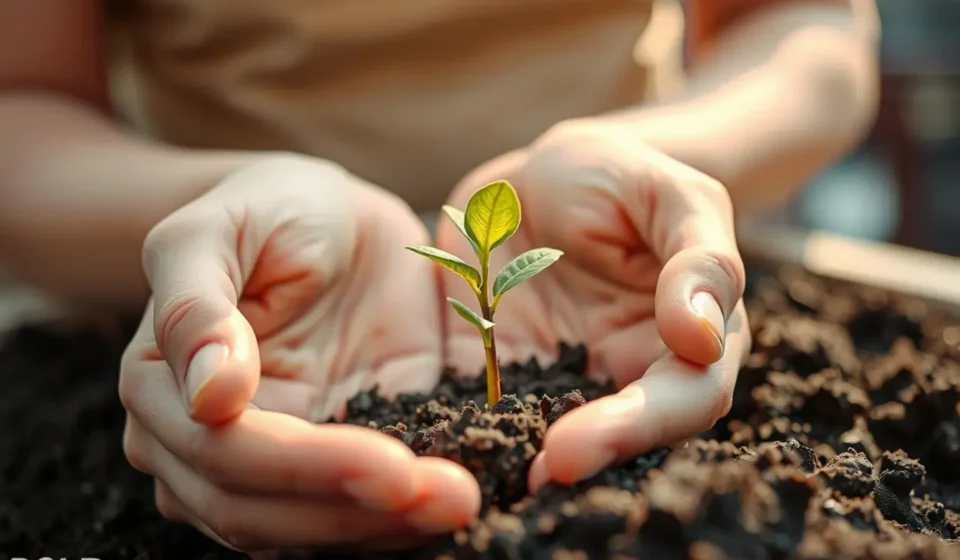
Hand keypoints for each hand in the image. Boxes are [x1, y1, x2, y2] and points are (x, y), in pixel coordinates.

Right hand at [119, 154, 479, 551]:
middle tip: (451, 499)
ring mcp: (267, 464)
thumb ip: (196, 307)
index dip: (309, 469)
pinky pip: (354, 514)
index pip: (228, 455)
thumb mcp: (217, 228)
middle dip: (357, 514)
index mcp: (161, 389)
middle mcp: (200, 445)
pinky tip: (452, 504)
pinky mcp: (329, 463)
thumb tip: (210, 400)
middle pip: (265, 514)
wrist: (328, 217)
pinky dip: (399, 520)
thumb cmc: (266, 208)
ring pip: (309, 532)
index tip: (394, 468)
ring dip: (386, 529)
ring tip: (462, 504)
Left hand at [437, 120, 750, 488]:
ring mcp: (559, 377)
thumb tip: (702, 338)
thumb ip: (700, 259)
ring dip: (521, 458)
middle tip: (535, 478)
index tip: (578, 445)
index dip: (636, 428)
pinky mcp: (500, 369)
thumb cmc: (626, 176)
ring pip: (549, 434)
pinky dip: (465, 429)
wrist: (550, 174)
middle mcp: (626, 373)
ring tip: (481, 479)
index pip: (682, 399)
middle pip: (620, 436)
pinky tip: (436, 446)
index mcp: (688, 340)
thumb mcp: (672, 195)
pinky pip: (484, 407)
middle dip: (582, 458)